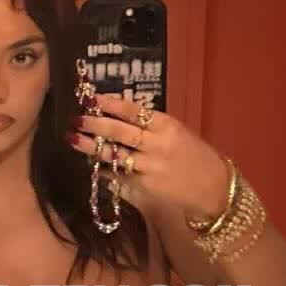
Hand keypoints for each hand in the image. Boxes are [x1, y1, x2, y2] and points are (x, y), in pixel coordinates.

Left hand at [69, 94, 228, 221]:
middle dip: (95, 124)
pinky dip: (103, 169)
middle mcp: (157, 146)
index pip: (134, 111)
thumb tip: (117, 115)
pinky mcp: (144, 187)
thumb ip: (150, 125)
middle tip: (76, 119)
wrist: (212, 187)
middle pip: (120, 132)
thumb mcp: (177, 132)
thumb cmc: (194, 155)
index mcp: (167, 126)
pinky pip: (118, 175)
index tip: (92, 98)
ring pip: (114, 155)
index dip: (110, 104)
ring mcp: (149, 168)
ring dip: (91, 147)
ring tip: (73, 139)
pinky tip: (91, 163)